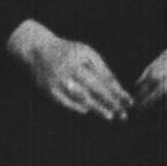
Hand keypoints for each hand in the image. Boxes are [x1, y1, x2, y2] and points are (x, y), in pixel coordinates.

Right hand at [9, 20, 130, 120]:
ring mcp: (59, 78)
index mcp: (82, 56)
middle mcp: (71, 66)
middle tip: (123, 114)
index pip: (104, 75)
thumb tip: (116, 89)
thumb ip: (100, 68)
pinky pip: (64, 101)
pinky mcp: (48, 88)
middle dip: (110, 101)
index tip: (129, 101)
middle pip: (95, 86)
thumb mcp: (86, 52)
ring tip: (110, 116)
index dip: (117, 90)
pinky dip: (76, 106)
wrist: (38, 49)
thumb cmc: (69, 52)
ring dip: (97, 106)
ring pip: (81, 95)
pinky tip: (87, 111)